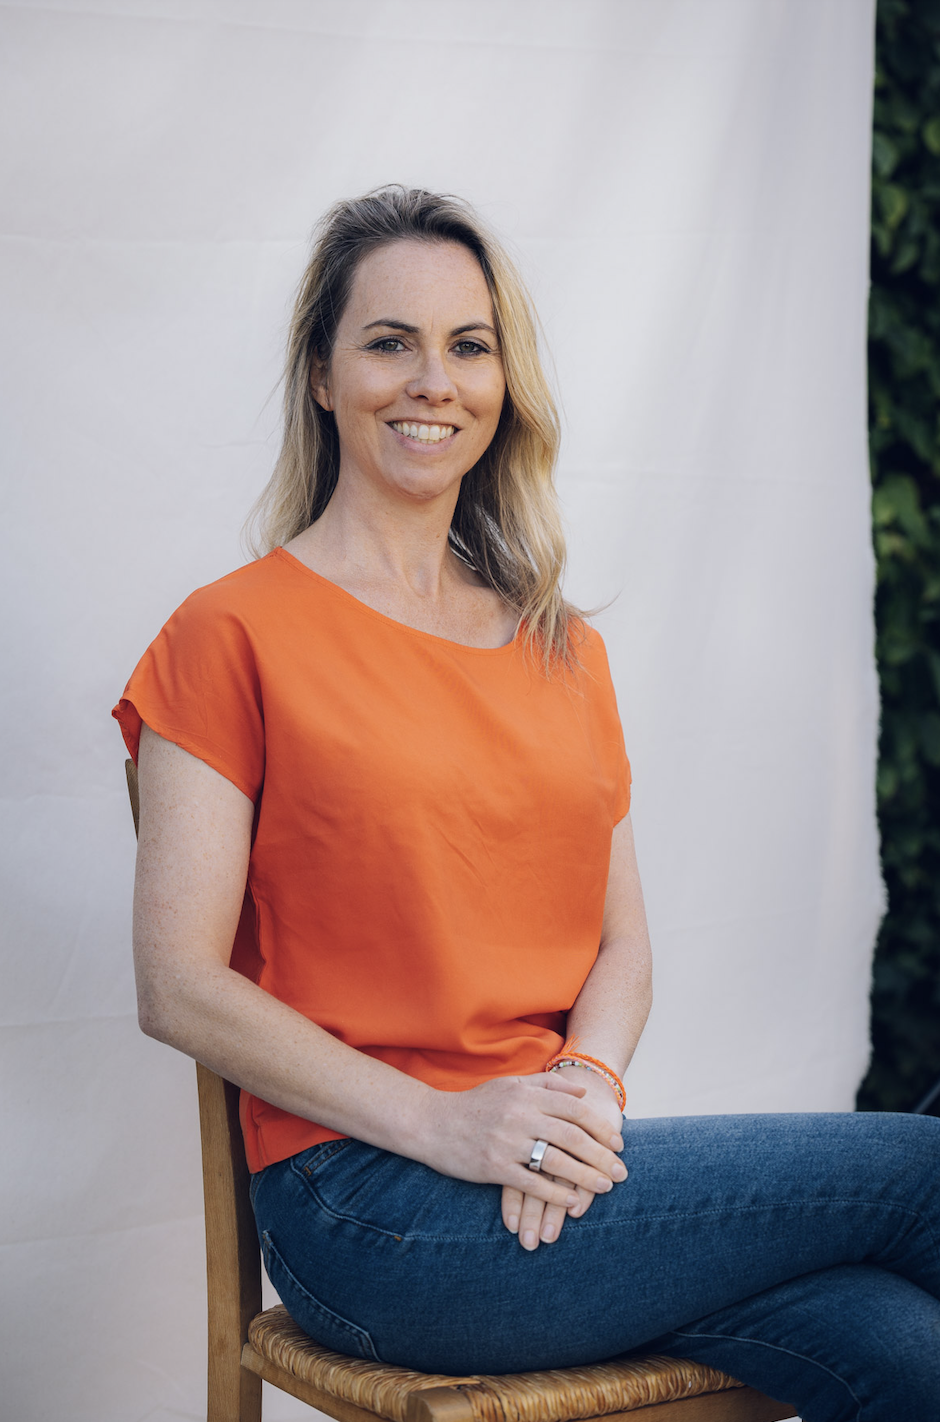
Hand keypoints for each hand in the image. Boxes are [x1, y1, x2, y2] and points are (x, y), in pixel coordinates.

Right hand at [417, 1071, 625, 1213]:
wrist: (431, 1123)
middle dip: (601, 1155)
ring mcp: (507, 1142)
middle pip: (572, 1136)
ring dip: (585, 1177)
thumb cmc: (474, 1104)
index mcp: (525, 1094)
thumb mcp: (509, 1085)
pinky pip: (533, 1184)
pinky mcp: (494, 1167)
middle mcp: (519, 1115)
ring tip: (605, 1186)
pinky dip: (556, 1194)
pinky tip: (573, 1203)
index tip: (617, 1143)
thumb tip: (582, 1092)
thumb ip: (546, 1085)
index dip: (599, 1127)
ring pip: (556, 1161)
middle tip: (621, 1171)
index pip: (574, 1109)